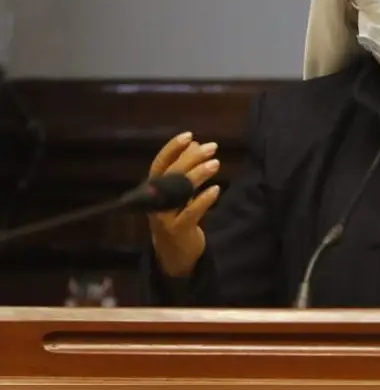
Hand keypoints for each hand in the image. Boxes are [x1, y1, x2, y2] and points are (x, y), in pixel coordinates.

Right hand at [147, 131, 221, 277]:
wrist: (173, 254)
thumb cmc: (177, 216)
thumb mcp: (178, 193)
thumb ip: (184, 170)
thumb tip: (195, 144)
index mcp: (153, 189)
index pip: (159, 164)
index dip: (172, 149)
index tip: (189, 135)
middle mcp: (155, 201)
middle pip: (170, 174)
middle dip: (191, 158)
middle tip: (212, 148)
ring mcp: (165, 216)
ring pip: (179, 192)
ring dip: (198, 175)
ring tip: (216, 163)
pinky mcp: (178, 230)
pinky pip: (191, 212)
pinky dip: (204, 200)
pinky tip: (216, 189)